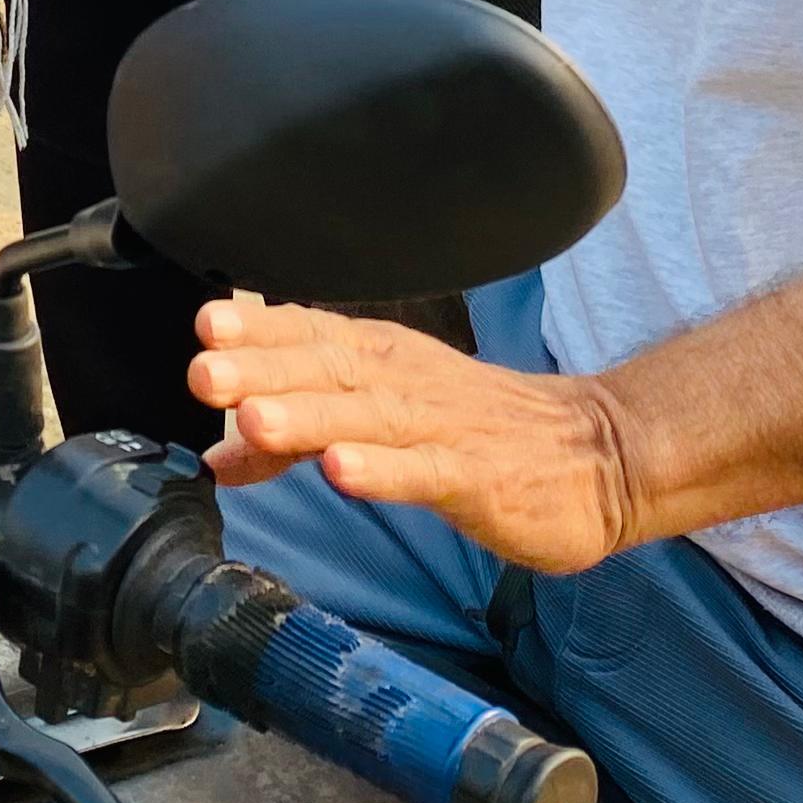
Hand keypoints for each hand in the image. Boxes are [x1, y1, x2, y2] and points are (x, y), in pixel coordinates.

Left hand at [192, 298, 632, 577]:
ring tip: (255, 420)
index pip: (311, 336)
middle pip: (327, 372)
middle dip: (262, 370)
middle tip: (205, 373)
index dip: (259, 331)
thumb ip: (295, 437)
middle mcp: (406, 382)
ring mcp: (443, 428)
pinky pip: (425, 473)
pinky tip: (344, 471)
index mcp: (381, 361)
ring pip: (368, 418)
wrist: (597, 453)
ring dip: (309, 417)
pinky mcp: (478, 477)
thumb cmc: (476, 432)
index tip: (207, 325)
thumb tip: (217, 451)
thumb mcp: (379, 426)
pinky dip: (384, 470)